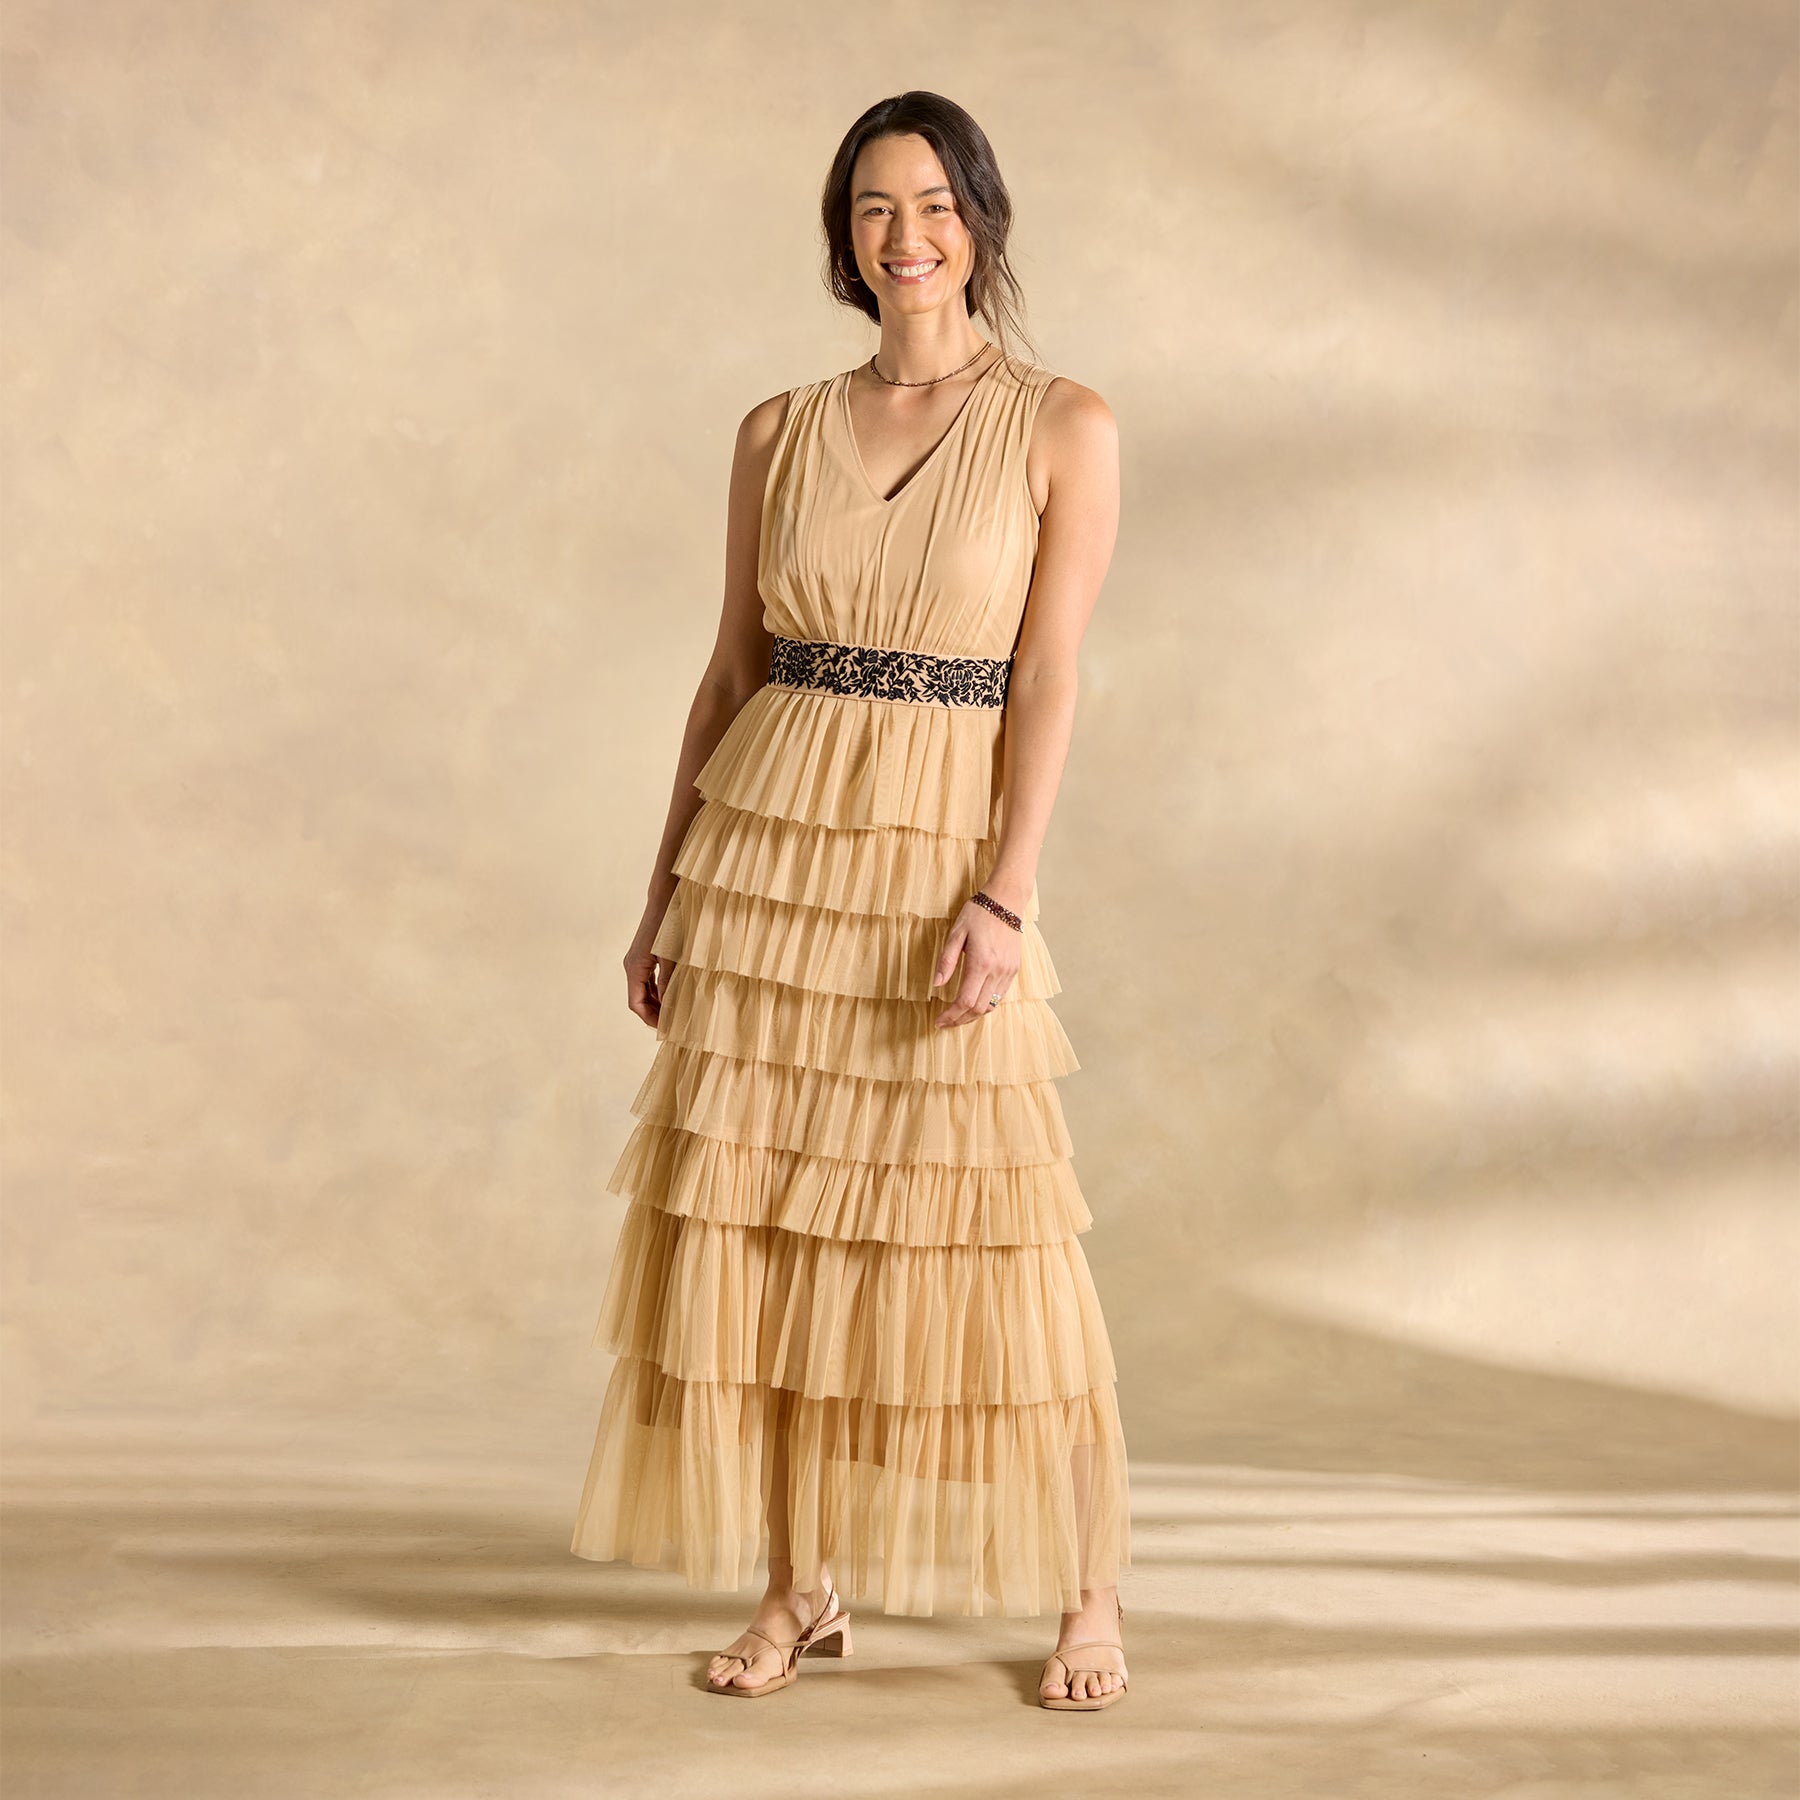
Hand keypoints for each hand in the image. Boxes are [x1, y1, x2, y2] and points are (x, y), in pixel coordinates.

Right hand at [624, 893, 674, 1026]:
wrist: (665, 898)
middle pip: (638, 999)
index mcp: (635, 968)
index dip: (651, 1019)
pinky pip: (647, 980)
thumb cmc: (670, 925)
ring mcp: (637, 960)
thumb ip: (668, 982)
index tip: (667, 1028)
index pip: (636, 1004)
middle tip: (674, 1025)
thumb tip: (668, 1006)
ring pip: (643, 990)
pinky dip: (658, 991)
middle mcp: (631, 965)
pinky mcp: (644, 955)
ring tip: (675, 1013)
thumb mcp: (672, 957)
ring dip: (656, 1003)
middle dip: (654, 1014)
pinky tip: (673, 995)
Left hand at [932, 897, 1022, 1028]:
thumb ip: (946, 960)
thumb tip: (936, 985)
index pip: (965, 1001)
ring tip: (957, 1016)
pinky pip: (1000, 996)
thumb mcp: (956, 932)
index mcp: (981, 962)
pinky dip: (985, 1005)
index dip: (951, 1016)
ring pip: (991, 1006)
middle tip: (945, 1022)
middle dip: (960, 1020)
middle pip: (978, 1009)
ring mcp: (1008, 971)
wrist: (1006, 901)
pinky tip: (974, 1003)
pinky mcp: (1014, 970)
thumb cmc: (978, 913)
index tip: (938, 1021)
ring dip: (973, 1016)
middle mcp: (997, 971)